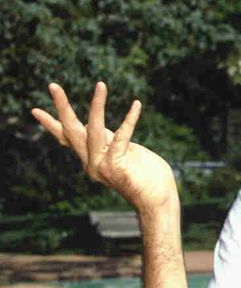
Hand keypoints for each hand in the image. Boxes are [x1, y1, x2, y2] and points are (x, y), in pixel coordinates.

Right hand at [31, 82, 177, 220]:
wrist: (158, 202)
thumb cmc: (148, 177)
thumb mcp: (127, 153)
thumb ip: (112, 141)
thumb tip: (101, 127)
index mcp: (92, 159)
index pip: (68, 139)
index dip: (52, 124)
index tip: (35, 110)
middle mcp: (92, 163)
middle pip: (72, 131)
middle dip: (62, 107)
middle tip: (53, 85)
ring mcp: (101, 166)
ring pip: (93, 129)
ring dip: (97, 105)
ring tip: (100, 85)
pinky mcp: (116, 166)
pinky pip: (122, 136)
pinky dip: (130, 119)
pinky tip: (136, 105)